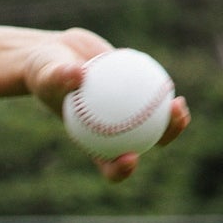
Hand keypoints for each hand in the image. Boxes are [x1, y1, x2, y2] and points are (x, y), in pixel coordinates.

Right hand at [24, 27, 189, 181]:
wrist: (56, 53)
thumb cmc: (44, 71)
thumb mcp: (46, 73)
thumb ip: (60, 76)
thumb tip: (77, 74)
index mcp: (91, 141)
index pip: (107, 163)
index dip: (121, 169)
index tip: (130, 157)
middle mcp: (112, 130)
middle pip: (143, 143)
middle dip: (163, 139)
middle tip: (170, 122)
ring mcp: (127, 111)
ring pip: (155, 120)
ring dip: (172, 118)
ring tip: (178, 105)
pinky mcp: (134, 89)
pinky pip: (152, 92)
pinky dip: (159, 90)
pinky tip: (167, 83)